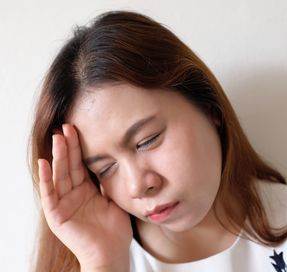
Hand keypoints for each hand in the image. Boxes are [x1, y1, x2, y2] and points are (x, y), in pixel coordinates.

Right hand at [38, 124, 131, 270]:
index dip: (79, 148)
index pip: (81, 164)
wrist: (112, 252)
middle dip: (69, 147)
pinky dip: (46, 180)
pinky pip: (50, 195)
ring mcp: (64, 204)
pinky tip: (44, 164)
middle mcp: (73, 194)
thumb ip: (108, 181)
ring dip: (58, 157)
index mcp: (86, 189)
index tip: (78, 130)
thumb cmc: (115, 228)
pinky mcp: (57, 216)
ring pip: (60, 176)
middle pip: (70, 166)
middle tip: (67, 127)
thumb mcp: (113, 198)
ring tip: (57, 138)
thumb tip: (112, 159)